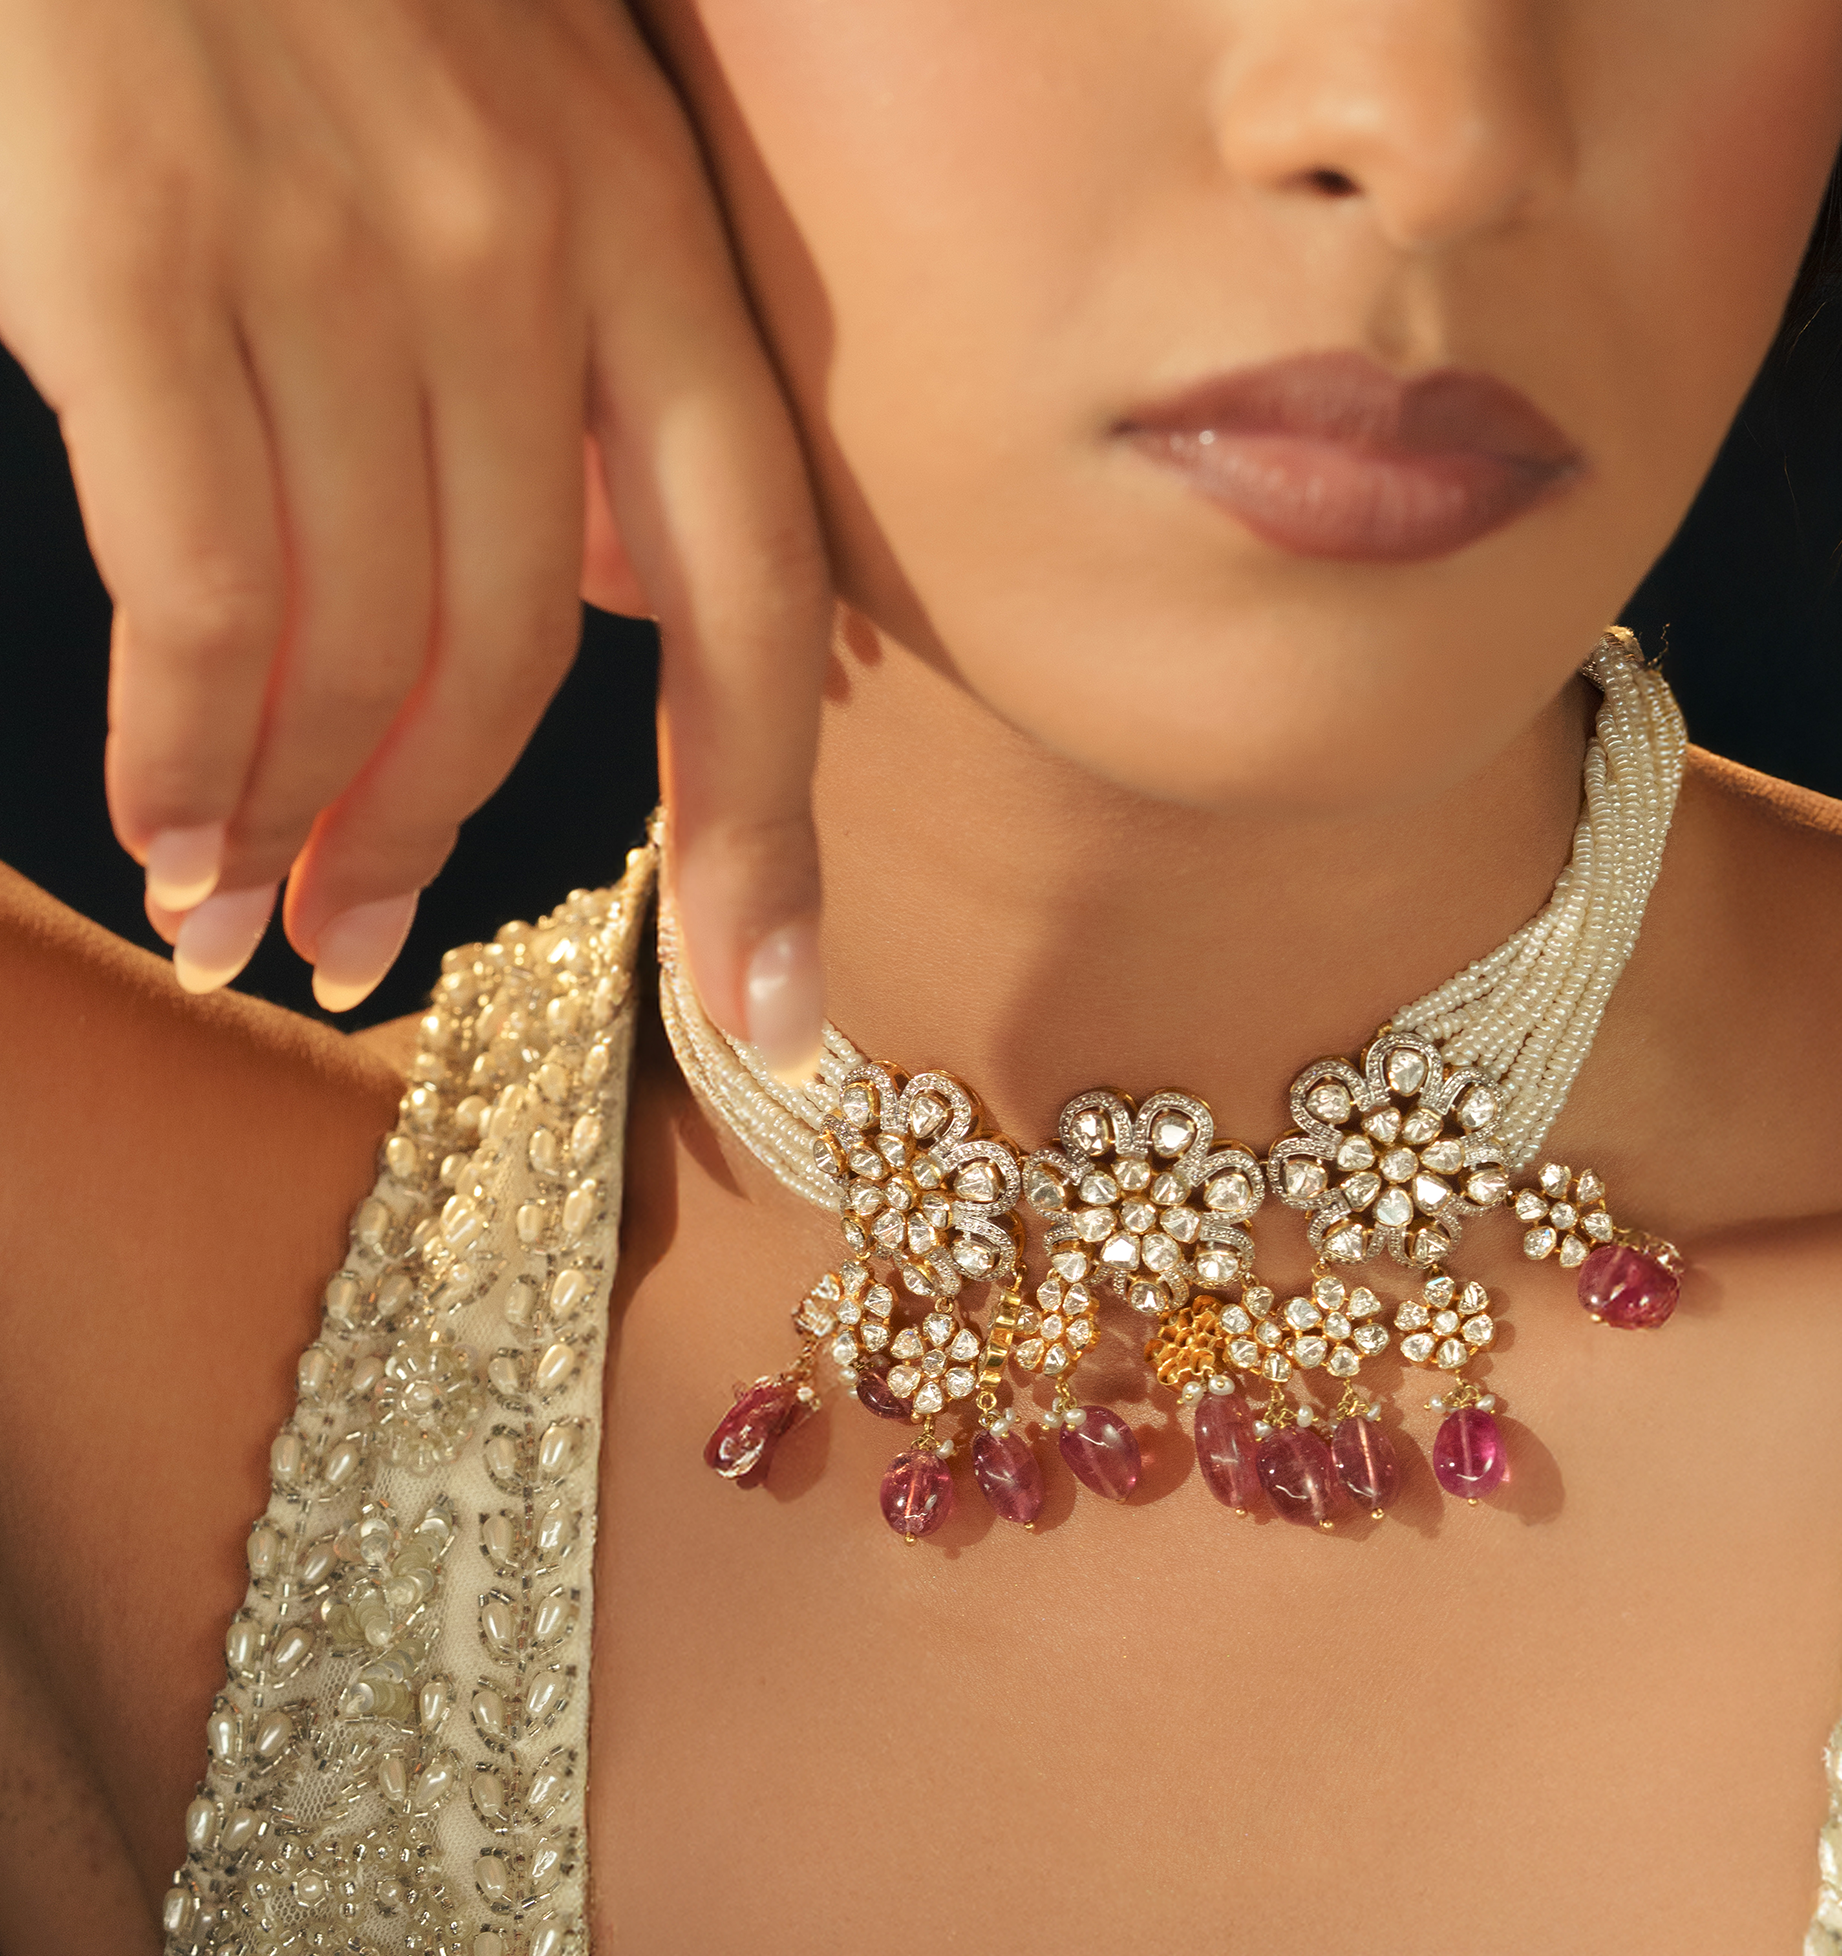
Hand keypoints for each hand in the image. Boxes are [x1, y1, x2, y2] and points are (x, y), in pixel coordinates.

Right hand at [0, 0, 828, 1065]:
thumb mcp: (515, 135)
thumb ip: (578, 373)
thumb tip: (589, 607)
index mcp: (645, 230)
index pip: (755, 584)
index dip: (769, 821)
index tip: (779, 1004)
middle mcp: (523, 242)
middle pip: (529, 649)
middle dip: (447, 838)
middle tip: (376, 958)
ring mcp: (334, 242)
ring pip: (361, 639)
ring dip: (305, 820)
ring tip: (254, 918)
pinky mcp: (133, 239)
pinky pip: (199, 587)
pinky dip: (185, 746)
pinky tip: (167, 833)